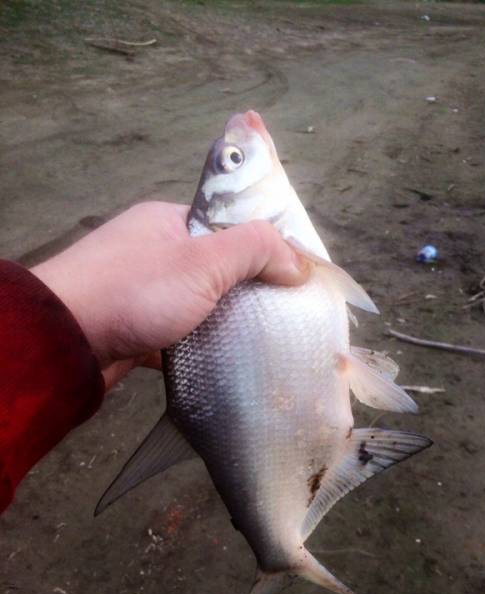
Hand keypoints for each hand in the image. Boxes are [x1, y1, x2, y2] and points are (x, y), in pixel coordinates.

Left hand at [32, 202, 307, 388]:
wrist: (64, 340)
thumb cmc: (136, 291)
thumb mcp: (204, 261)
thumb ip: (255, 249)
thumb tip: (300, 262)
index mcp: (170, 221)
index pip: (231, 225)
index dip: (266, 246)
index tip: (296, 275)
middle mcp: (155, 251)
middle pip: (218, 267)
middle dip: (250, 290)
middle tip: (285, 314)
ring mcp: (142, 292)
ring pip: (200, 304)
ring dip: (226, 322)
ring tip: (266, 341)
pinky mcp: (135, 329)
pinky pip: (180, 335)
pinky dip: (201, 347)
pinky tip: (227, 361)